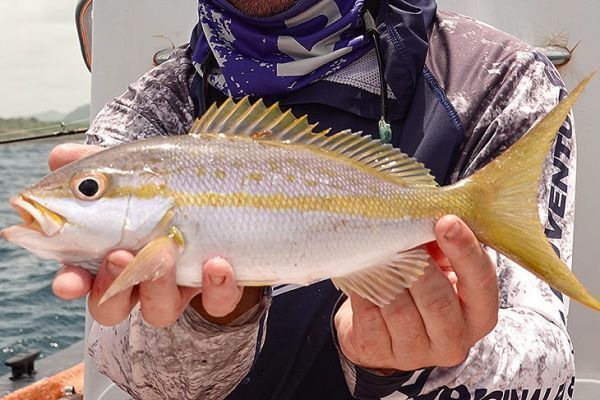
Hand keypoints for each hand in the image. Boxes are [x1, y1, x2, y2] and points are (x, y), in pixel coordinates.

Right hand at [49, 143, 259, 326]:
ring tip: (166, 251)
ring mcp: (180, 283)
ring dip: (158, 286)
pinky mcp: (218, 284)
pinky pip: (218, 302)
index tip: (68, 281)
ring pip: (161, 309)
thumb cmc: (169, 181)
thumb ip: (98, 165)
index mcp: (110, 251)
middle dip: (111, 286)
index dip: (72, 283)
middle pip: (113, 305)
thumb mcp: (135, 166)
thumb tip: (60, 155)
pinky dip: (217, 287)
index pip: (81, 278)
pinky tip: (218, 263)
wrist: (224, 184)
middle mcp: (141, 276)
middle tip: (119, 255)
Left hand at [334, 215, 498, 371]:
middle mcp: (452, 340)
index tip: (446, 222)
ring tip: (380, 250)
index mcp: (478, 315)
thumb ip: (442, 248)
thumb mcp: (440, 270)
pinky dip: (363, 286)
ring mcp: (414, 352)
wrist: (376, 328)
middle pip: (437, 299)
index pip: (480, 282)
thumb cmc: (416, 292)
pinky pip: (369, 312)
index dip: (464, 250)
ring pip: (399, 307)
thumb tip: (429, 215)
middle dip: (418, 264)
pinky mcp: (377, 351)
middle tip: (403, 237)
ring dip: (386, 273)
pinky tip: (362, 272)